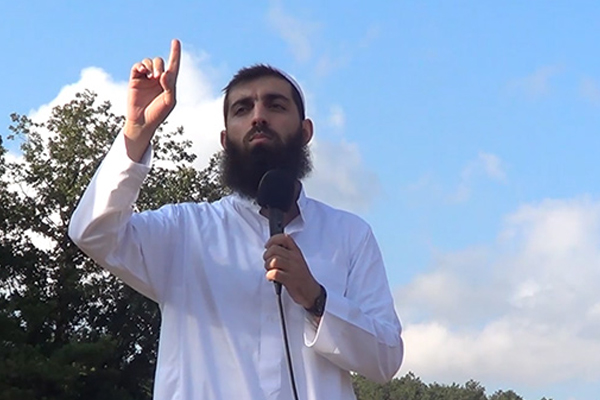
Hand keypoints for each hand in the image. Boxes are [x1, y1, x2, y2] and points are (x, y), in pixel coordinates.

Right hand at [124, 39, 180, 160]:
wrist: (142, 122)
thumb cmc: (158, 113)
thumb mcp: (169, 102)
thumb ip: (169, 86)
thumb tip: (165, 73)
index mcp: (169, 83)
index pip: (173, 65)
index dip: (175, 53)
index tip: (176, 41)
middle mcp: (158, 78)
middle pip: (160, 61)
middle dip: (160, 65)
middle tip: (158, 77)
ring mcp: (146, 78)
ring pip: (148, 62)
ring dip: (150, 65)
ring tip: (151, 75)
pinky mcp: (135, 80)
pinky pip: (137, 67)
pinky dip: (140, 66)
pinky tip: (142, 72)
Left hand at [263, 234, 320, 307]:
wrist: (310, 292)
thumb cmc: (300, 276)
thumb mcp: (296, 260)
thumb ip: (285, 253)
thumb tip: (269, 248)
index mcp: (296, 251)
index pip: (284, 238)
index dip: (273, 240)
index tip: (267, 246)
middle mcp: (295, 258)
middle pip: (274, 249)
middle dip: (267, 256)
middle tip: (268, 262)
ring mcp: (293, 269)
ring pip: (274, 260)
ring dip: (267, 266)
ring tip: (270, 270)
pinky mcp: (290, 280)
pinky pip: (275, 273)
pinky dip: (269, 275)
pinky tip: (271, 278)